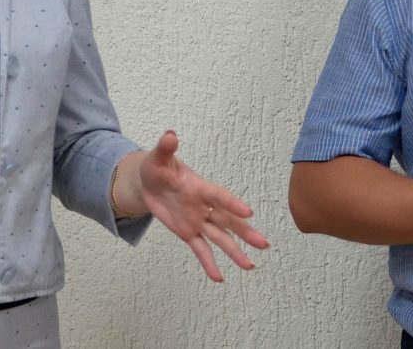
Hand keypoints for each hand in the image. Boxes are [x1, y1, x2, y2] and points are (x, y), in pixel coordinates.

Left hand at [131, 131, 269, 281]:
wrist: (149, 183)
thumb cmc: (157, 167)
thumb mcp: (158, 157)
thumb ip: (166, 148)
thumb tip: (169, 134)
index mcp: (199, 187)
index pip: (218, 196)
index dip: (232, 204)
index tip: (249, 213)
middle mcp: (203, 206)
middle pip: (228, 221)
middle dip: (245, 232)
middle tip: (264, 244)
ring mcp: (197, 221)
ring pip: (220, 238)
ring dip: (235, 251)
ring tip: (250, 266)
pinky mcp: (188, 232)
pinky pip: (200, 249)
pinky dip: (208, 263)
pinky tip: (219, 278)